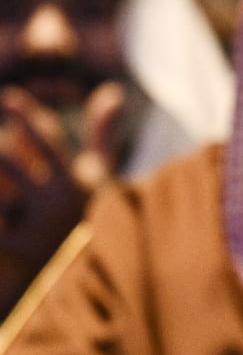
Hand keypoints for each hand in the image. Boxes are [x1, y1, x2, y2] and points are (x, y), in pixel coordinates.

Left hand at [0, 83, 124, 313]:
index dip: (26, 116)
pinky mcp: (12, 250)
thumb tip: (112, 90)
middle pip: (10, 161)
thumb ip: (102, 132)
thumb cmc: (89, 211)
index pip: (48, 140)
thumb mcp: (99, 174)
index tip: (10, 98)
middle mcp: (55, 203)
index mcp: (75, 182)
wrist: (85, 272)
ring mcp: (31, 228)